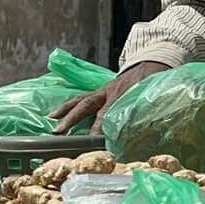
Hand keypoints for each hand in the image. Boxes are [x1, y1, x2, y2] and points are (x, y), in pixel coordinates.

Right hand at [52, 61, 168, 133]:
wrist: (152, 62)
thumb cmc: (153, 83)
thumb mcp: (154, 97)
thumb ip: (148, 112)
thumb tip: (148, 132)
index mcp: (123, 94)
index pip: (107, 113)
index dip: (100, 127)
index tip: (92, 141)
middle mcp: (108, 92)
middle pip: (86, 105)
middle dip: (71, 119)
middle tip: (58, 132)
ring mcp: (102, 90)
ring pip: (80, 99)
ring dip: (64, 111)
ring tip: (50, 121)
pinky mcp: (99, 91)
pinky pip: (81, 98)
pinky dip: (68, 106)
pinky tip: (56, 114)